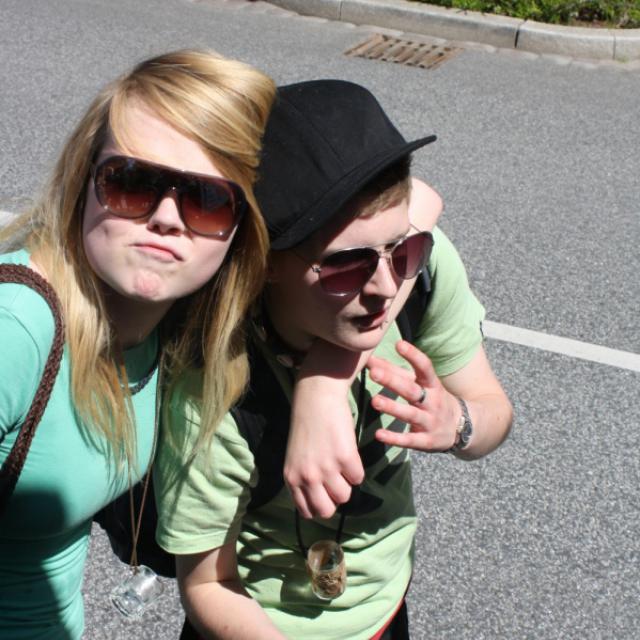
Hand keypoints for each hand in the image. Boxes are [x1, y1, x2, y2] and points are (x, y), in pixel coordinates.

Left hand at [285, 341, 365, 518]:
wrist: (317, 398)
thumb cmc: (307, 425)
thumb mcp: (296, 457)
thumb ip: (304, 479)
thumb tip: (323, 499)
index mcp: (292, 478)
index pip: (307, 511)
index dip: (319, 504)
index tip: (325, 493)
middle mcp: (307, 477)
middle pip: (326, 511)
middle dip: (334, 499)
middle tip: (336, 481)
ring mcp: (326, 469)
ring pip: (345, 495)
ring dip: (346, 482)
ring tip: (341, 462)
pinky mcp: (345, 458)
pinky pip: (358, 477)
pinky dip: (356, 468)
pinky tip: (348, 451)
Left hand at [368, 340, 460, 451]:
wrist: (463, 429)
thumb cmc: (433, 400)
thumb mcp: (420, 384)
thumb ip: (395, 372)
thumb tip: (370, 359)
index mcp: (432, 385)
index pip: (425, 367)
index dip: (413, 356)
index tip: (399, 344)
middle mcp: (433, 402)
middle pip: (412, 390)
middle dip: (393, 381)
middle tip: (374, 373)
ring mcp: (430, 422)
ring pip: (410, 415)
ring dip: (392, 408)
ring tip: (374, 401)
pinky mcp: (426, 441)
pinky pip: (410, 440)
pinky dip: (395, 438)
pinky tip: (378, 435)